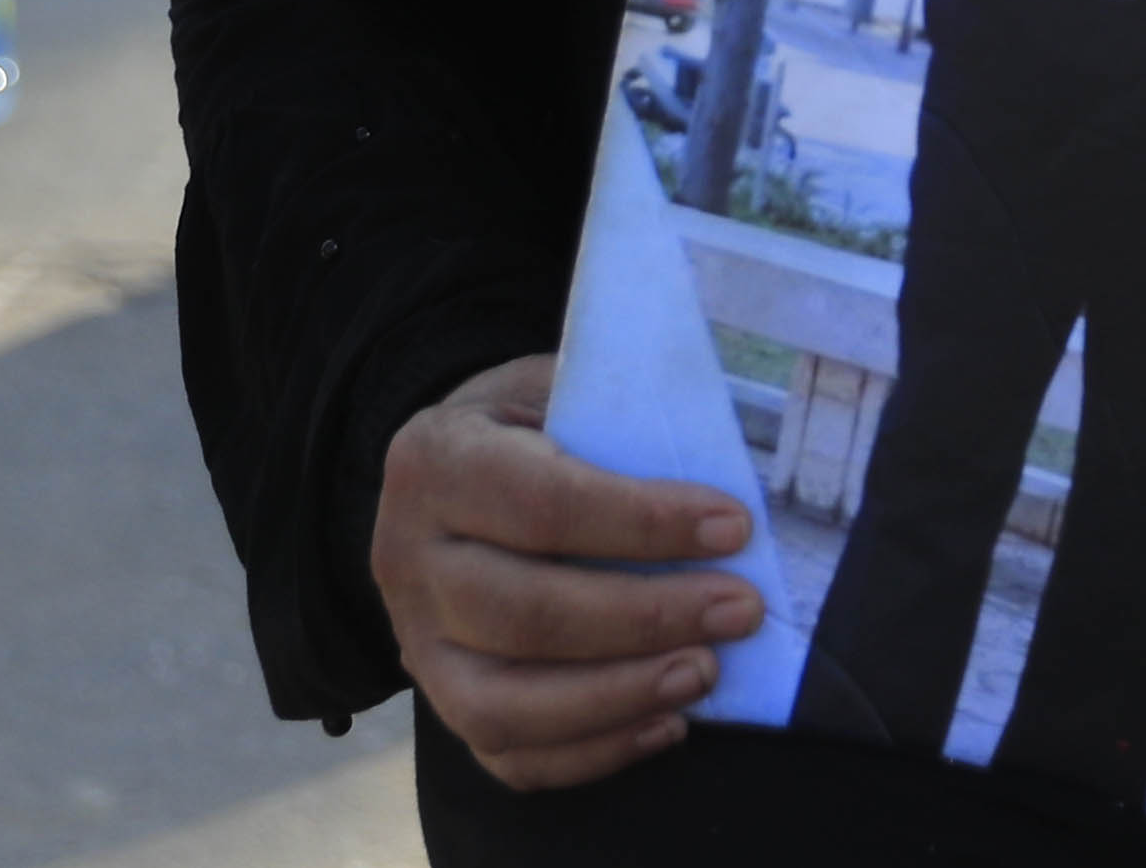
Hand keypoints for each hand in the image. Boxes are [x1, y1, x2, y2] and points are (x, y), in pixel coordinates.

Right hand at [373, 355, 765, 792]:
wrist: (446, 477)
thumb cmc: (528, 429)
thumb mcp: (556, 388)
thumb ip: (620, 416)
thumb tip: (732, 460)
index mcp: (435, 461)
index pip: (542, 505)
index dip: (643, 523)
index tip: (733, 528)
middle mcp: (406, 559)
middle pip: (526, 614)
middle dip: (646, 618)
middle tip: (740, 609)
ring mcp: (416, 643)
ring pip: (504, 704)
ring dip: (619, 696)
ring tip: (706, 672)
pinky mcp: (440, 702)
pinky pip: (510, 757)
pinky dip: (595, 752)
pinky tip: (669, 723)